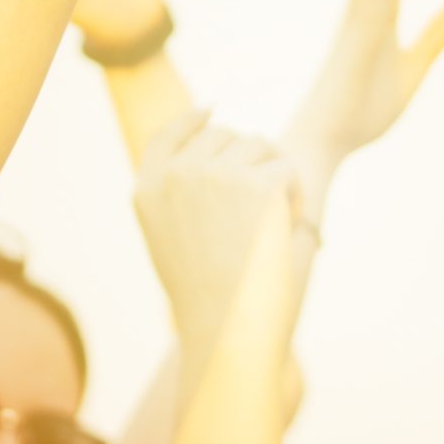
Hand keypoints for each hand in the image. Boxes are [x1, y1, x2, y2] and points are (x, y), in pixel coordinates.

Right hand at [133, 113, 304, 364]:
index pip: (167, 135)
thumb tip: (212, 141)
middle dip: (249, 162)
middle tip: (260, 213)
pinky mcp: (255, 182)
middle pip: (225, 135)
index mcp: (147, 192)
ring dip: (275, 177)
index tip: (212, 111)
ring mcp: (213, 175)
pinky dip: (296, 194)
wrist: (228, 332)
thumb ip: (183, 196)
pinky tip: (286, 228)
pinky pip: (287, 167)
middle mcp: (175, 175)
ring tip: (273, 224)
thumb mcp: (178, 244)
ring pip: (259, 147)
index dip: (192, 120)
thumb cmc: (210, 300)